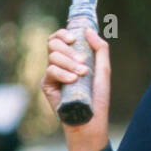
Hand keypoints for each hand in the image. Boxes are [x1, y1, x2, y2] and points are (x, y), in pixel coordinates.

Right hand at [41, 25, 110, 150]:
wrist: (91, 120)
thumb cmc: (98, 97)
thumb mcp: (103, 70)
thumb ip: (100, 49)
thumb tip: (89, 30)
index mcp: (71, 57)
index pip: (60, 38)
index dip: (63, 33)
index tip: (74, 38)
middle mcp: (60, 63)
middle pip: (53, 43)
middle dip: (68, 49)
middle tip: (82, 62)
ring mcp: (52, 74)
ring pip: (52, 56)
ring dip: (69, 63)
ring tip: (82, 75)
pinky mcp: (47, 85)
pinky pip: (50, 71)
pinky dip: (63, 73)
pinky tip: (72, 81)